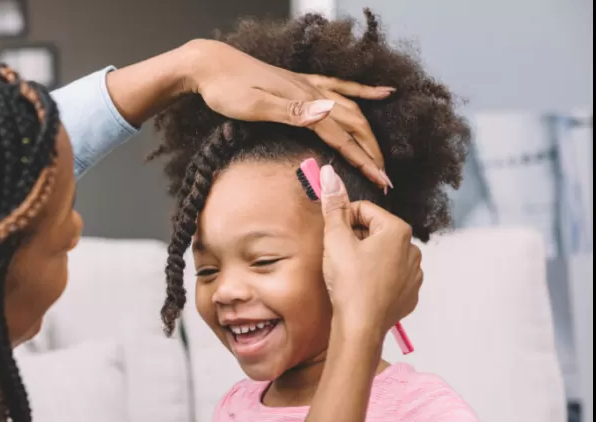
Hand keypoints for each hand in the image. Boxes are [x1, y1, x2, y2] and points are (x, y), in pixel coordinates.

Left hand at [180, 39, 395, 190]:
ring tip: (381, 155)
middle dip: (371, 153)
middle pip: (353, 125)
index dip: (363, 161)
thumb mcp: (255, 105)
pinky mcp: (301, 83)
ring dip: (369, 134)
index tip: (381, 182)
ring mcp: (308, 86)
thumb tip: (328, 114)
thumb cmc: (226, 89)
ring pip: (351, 110)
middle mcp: (312, 93)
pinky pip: (340, 86)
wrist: (210, 65)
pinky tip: (382, 93)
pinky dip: (363, 91)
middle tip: (385, 179)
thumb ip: (292, 111)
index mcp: (304, 102)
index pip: (342, 137)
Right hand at [318, 164, 421, 332]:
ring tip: (351, 275)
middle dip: (357, 240)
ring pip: (384, 254)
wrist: (361, 327)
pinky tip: (364, 288)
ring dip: (367, 258)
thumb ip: (334, 205)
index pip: (364, 211)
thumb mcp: (336, 239)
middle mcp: (412, 248)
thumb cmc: (349, 283)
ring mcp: (414, 273)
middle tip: (340, 258)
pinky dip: (378, 278)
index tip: (334, 237)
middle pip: (376, 232)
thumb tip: (328, 174)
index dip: (344, 221)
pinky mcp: (411, 293)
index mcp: (398, 230)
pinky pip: (392, 276)